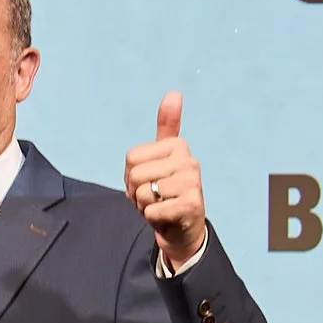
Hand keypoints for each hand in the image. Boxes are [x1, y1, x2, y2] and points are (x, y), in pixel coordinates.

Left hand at [124, 91, 205, 267]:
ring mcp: (192, 183)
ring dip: (144, 206)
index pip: (131, 158)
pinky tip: (166, 218)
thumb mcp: (162, 157)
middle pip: (135, 175)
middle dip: (136, 192)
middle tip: (154, 198)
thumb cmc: (167, 192)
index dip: (131, 175)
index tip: (149, 181)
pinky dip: (152, 219)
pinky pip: (151, 211)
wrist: (183, 229)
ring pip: (143, 193)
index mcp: (178, 146)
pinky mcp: (191, 205)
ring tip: (160, 206)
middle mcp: (189, 161)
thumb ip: (167, 126)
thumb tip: (174, 92)